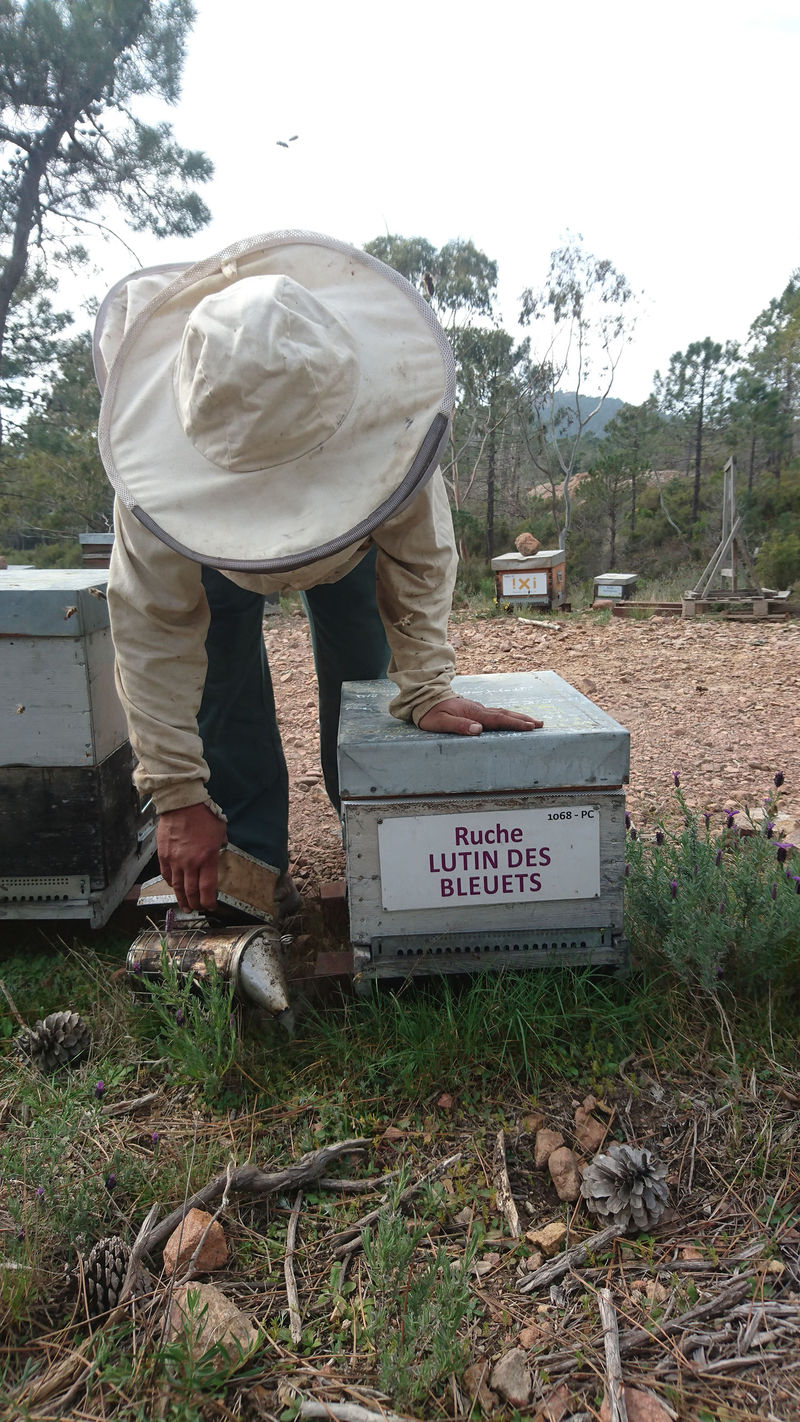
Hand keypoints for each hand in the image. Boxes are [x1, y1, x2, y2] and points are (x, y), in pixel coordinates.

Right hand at [157, 803, 227, 912]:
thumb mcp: (220, 830)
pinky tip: (174, 888)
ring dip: (182, 899)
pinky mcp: (163, 855)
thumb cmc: (203, 815)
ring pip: (178, 887)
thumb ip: (220, 844)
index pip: (207, 888)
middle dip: (196, 903)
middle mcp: (190, 863)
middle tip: (197, 909)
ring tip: (185, 906)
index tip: (211, 906)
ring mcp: (175, 860)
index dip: (209, 901)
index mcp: (207, 858)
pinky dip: (171, 884)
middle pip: (192, 891)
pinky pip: (166, 875)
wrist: (181, 804)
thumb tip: (220, 850)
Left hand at [417, 697, 542, 735]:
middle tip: (540, 724)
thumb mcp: (440, 722)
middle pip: (505, 714)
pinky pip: (496, 713)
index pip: (498, 719)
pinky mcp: (475, 710)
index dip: (515, 723)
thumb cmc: (431, 713)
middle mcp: (478, 709)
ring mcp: (477, 708)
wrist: (425, 698)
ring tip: (532, 721)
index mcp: (473, 712)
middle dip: (523, 719)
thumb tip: (478, 729)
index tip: (530, 727)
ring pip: (502, 712)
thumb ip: (458, 725)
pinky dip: (507, 716)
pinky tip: (511, 719)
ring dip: (517, 717)